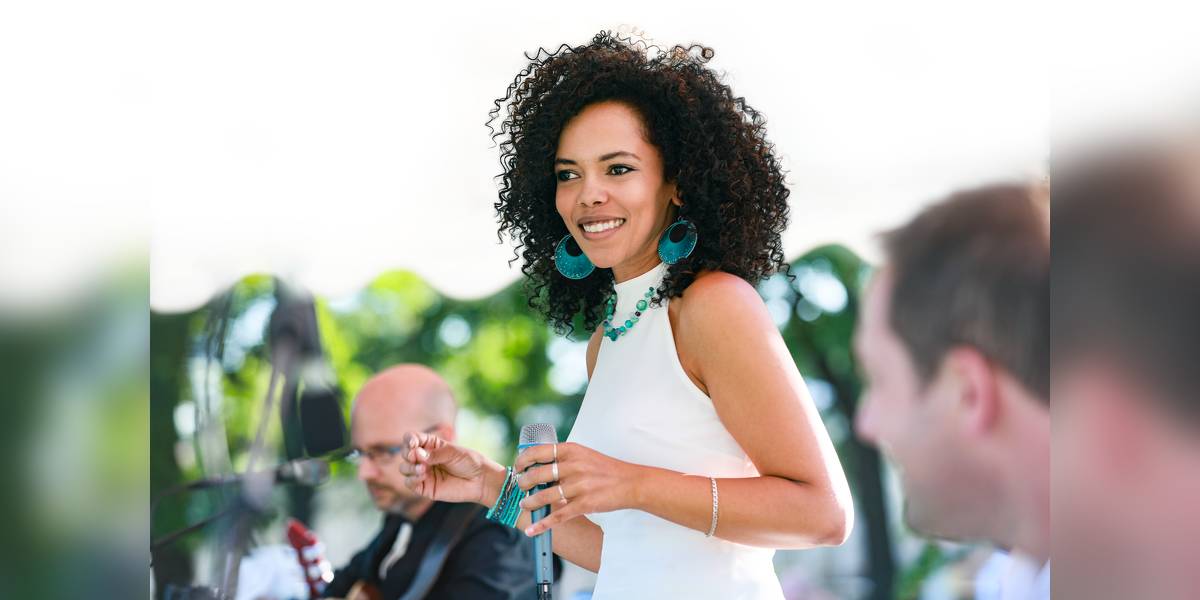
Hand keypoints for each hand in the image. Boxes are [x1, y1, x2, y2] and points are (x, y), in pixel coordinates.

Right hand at [399, 430, 498, 504]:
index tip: (413, 443)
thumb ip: (434, 454)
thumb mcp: (453, 453)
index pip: (413, 439)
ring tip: (423, 468)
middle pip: (405, 454)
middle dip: (408, 454)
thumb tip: (416, 454)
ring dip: (410, 467)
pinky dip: (412, 479)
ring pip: (404, 468)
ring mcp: (423, 473)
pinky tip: (422, 476)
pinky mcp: (425, 487)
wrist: (480, 481)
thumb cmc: (469, 462)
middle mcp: (424, 458)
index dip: (409, 440)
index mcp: (431, 445)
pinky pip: (410, 484)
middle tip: (416, 456)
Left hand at [513, 442, 641, 535]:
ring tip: (524, 506)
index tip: (517, 467)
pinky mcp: (584, 504)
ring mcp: (579, 486)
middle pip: (537, 475)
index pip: (538, 452)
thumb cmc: (606, 469)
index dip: (523, 460)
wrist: (632, 482)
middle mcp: (574, 466)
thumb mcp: (584, 455)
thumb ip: (564, 458)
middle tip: (520, 488)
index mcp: (572, 450)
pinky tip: (531, 530)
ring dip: (529, 503)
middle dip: (523, 483)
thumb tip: (538, 465)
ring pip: (544, 496)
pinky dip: (541, 525)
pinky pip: (557, 516)